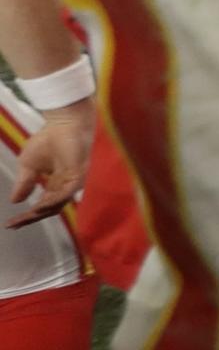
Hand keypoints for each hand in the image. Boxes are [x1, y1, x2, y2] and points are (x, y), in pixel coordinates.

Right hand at [7, 100, 90, 228]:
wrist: (63, 124)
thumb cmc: (48, 140)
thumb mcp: (28, 165)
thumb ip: (24, 183)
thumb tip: (15, 201)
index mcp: (56, 185)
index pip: (42, 206)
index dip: (26, 216)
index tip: (9, 224)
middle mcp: (65, 187)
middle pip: (49, 210)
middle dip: (31, 218)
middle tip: (14, 225)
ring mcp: (73, 182)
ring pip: (57, 205)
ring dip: (39, 212)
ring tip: (24, 218)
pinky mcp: (78, 175)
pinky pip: (65, 194)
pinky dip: (52, 201)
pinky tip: (38, 206)